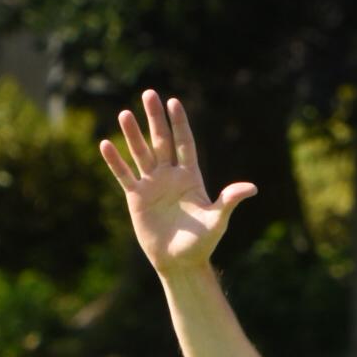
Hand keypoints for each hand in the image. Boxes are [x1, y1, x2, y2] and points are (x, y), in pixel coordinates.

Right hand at [101, 87, 257, 276]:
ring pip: (141, 154)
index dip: (179, 123)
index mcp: (191, 176)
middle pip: (161, 141)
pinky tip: (105, 144)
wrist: (179, 262)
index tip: (174, 102)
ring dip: (133, 135)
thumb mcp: (217, 220)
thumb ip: (229, 201)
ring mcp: (152, 185)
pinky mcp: (136, 198)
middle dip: (155, 118)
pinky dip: (115, 162)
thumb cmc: (201, 242)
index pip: (184, 143)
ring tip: (125, 113)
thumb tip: (251, 188)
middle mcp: (170, 176)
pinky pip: (124, 176)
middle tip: (149, 93)